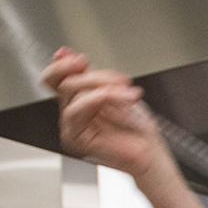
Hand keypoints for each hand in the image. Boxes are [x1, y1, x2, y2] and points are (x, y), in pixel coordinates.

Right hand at [41, 49, 166, 179]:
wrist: (152, 155)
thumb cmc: (138, 130)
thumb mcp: (115, 90)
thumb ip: (91, 74)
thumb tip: (65, 52)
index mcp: (79, 100)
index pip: (55, 78)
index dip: (62, 65)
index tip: (80, 59)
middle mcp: (72, 113)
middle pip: (65, 81)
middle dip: (95, 76)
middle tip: (120, 80)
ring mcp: (71, 125)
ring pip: (70, 90)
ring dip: (103, 86)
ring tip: (129, 94)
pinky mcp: (75, 138)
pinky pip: (77, 109)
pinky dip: (101, 98)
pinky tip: (122, 99)